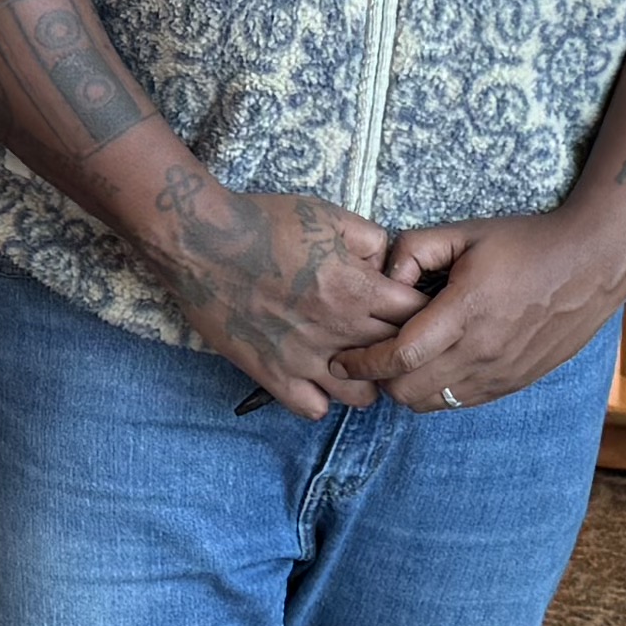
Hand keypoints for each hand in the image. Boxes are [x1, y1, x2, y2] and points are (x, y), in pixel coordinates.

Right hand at [138, 170, 426, 414]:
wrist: (203, 242)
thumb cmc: (266, 223)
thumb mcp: (332, 216)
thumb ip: (373, 242)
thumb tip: (388, 266)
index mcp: (359, 289)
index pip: (419, 319)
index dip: (422, 316)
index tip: (410, 312)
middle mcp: (339, 330)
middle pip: (397, 359)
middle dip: (400, 350)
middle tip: (386, 338)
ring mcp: (306, 358)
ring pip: (362, 396)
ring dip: (365, 381)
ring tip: (353, 363)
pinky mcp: (273, 374)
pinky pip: (313, 409)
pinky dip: (320, 398)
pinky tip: (315, 377)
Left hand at [359, 202, 625, 413]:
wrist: (592, 263)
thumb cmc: (526, 242)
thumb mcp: (464, 232)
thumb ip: (413, 251)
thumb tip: (383, 283)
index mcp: (467, 310)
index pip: (400, 356)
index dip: (363, 363)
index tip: (342, 359)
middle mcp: (484, 350)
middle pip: (408, 390)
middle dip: (378, 379)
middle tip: (367, 358)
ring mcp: (501, 372)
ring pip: (433, 404)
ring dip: (406, 389)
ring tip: (400, 363)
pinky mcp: (514, 383)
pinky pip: (461, 403)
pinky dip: (437, 392)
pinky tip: (435, 366)